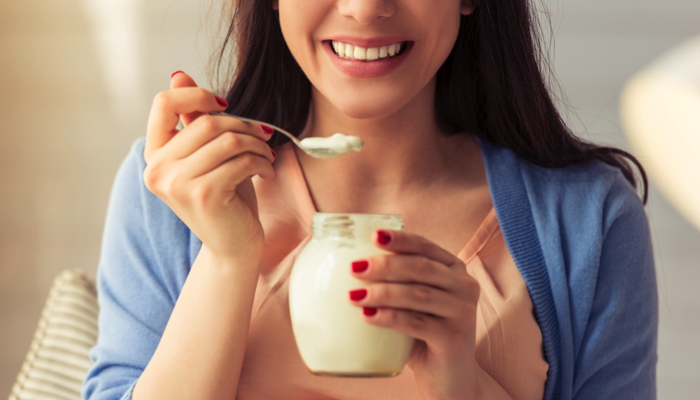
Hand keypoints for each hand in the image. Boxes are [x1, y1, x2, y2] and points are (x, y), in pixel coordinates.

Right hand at [143, 72, 275, 264]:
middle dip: (244, 125)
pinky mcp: (203, 195)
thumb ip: (191, 120)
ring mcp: (177, 184)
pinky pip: (240, 161)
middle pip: (206, 122)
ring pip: (227, 140)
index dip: (197, 95)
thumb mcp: (206, 155)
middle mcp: (157, 169)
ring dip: (256, 144)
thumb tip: (178, 75)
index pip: (163, 104)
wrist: (233, 246)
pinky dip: (261, 162)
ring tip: (266, 155)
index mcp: (154, 154)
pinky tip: (266, 172)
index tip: (225, 106)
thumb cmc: (224, 198)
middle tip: (264, 136)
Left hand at [348, 230, 487, 399]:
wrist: (451, 378)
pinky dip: (389, 317)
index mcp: (454, 270)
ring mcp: (463, 312)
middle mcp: (464, 287)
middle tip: (355, 268)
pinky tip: (367, 315)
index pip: (426, 246)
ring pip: (418, 294)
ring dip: (382, 292)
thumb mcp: (414, 303)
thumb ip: (396, 283)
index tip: (374, 235)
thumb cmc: (425, 335)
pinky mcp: (454, 338)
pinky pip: (417, 323)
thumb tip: (352, 265)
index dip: (400, 240)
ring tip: (353, 295)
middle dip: (385, 265)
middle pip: (421, 268)